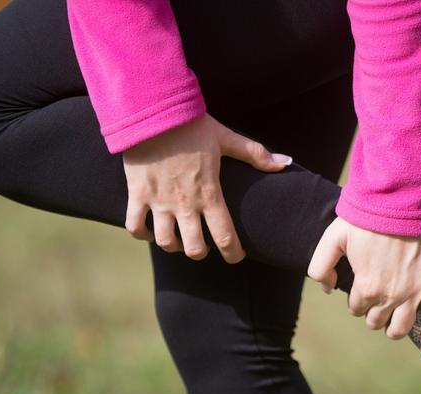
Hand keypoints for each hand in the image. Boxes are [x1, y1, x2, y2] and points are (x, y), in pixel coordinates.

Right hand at [122, 113, 291, 261]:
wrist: (154, 111)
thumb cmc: (192, 125)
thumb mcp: (226, 138)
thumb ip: (256, 154)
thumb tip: (286, 163)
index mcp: (210, 193)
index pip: (225, 236)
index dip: (233, 252)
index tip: (236, 256)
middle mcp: (185, 203)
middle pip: (194, 248)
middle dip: (201, 252)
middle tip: (203, 247)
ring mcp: (159, 201)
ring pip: (165, 242)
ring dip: (173, 246)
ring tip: (178, 240)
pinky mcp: (137, 194)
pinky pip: (134, 225)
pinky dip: (141, 233)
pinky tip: (149, 231)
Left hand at [308, 217, 420, 353]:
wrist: (402, 201)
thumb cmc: (366, 217)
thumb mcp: (333, 237)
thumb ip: (320, 266)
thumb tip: (327, 290)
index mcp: (365, 286)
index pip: (356, 307)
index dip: (357, 299)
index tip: (362, 287)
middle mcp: (388, 295)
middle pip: (376, 320)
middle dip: (374, 312)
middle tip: (377, 296)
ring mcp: (412, 293)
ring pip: (401, 328)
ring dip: (394, 328)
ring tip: (394, 320)